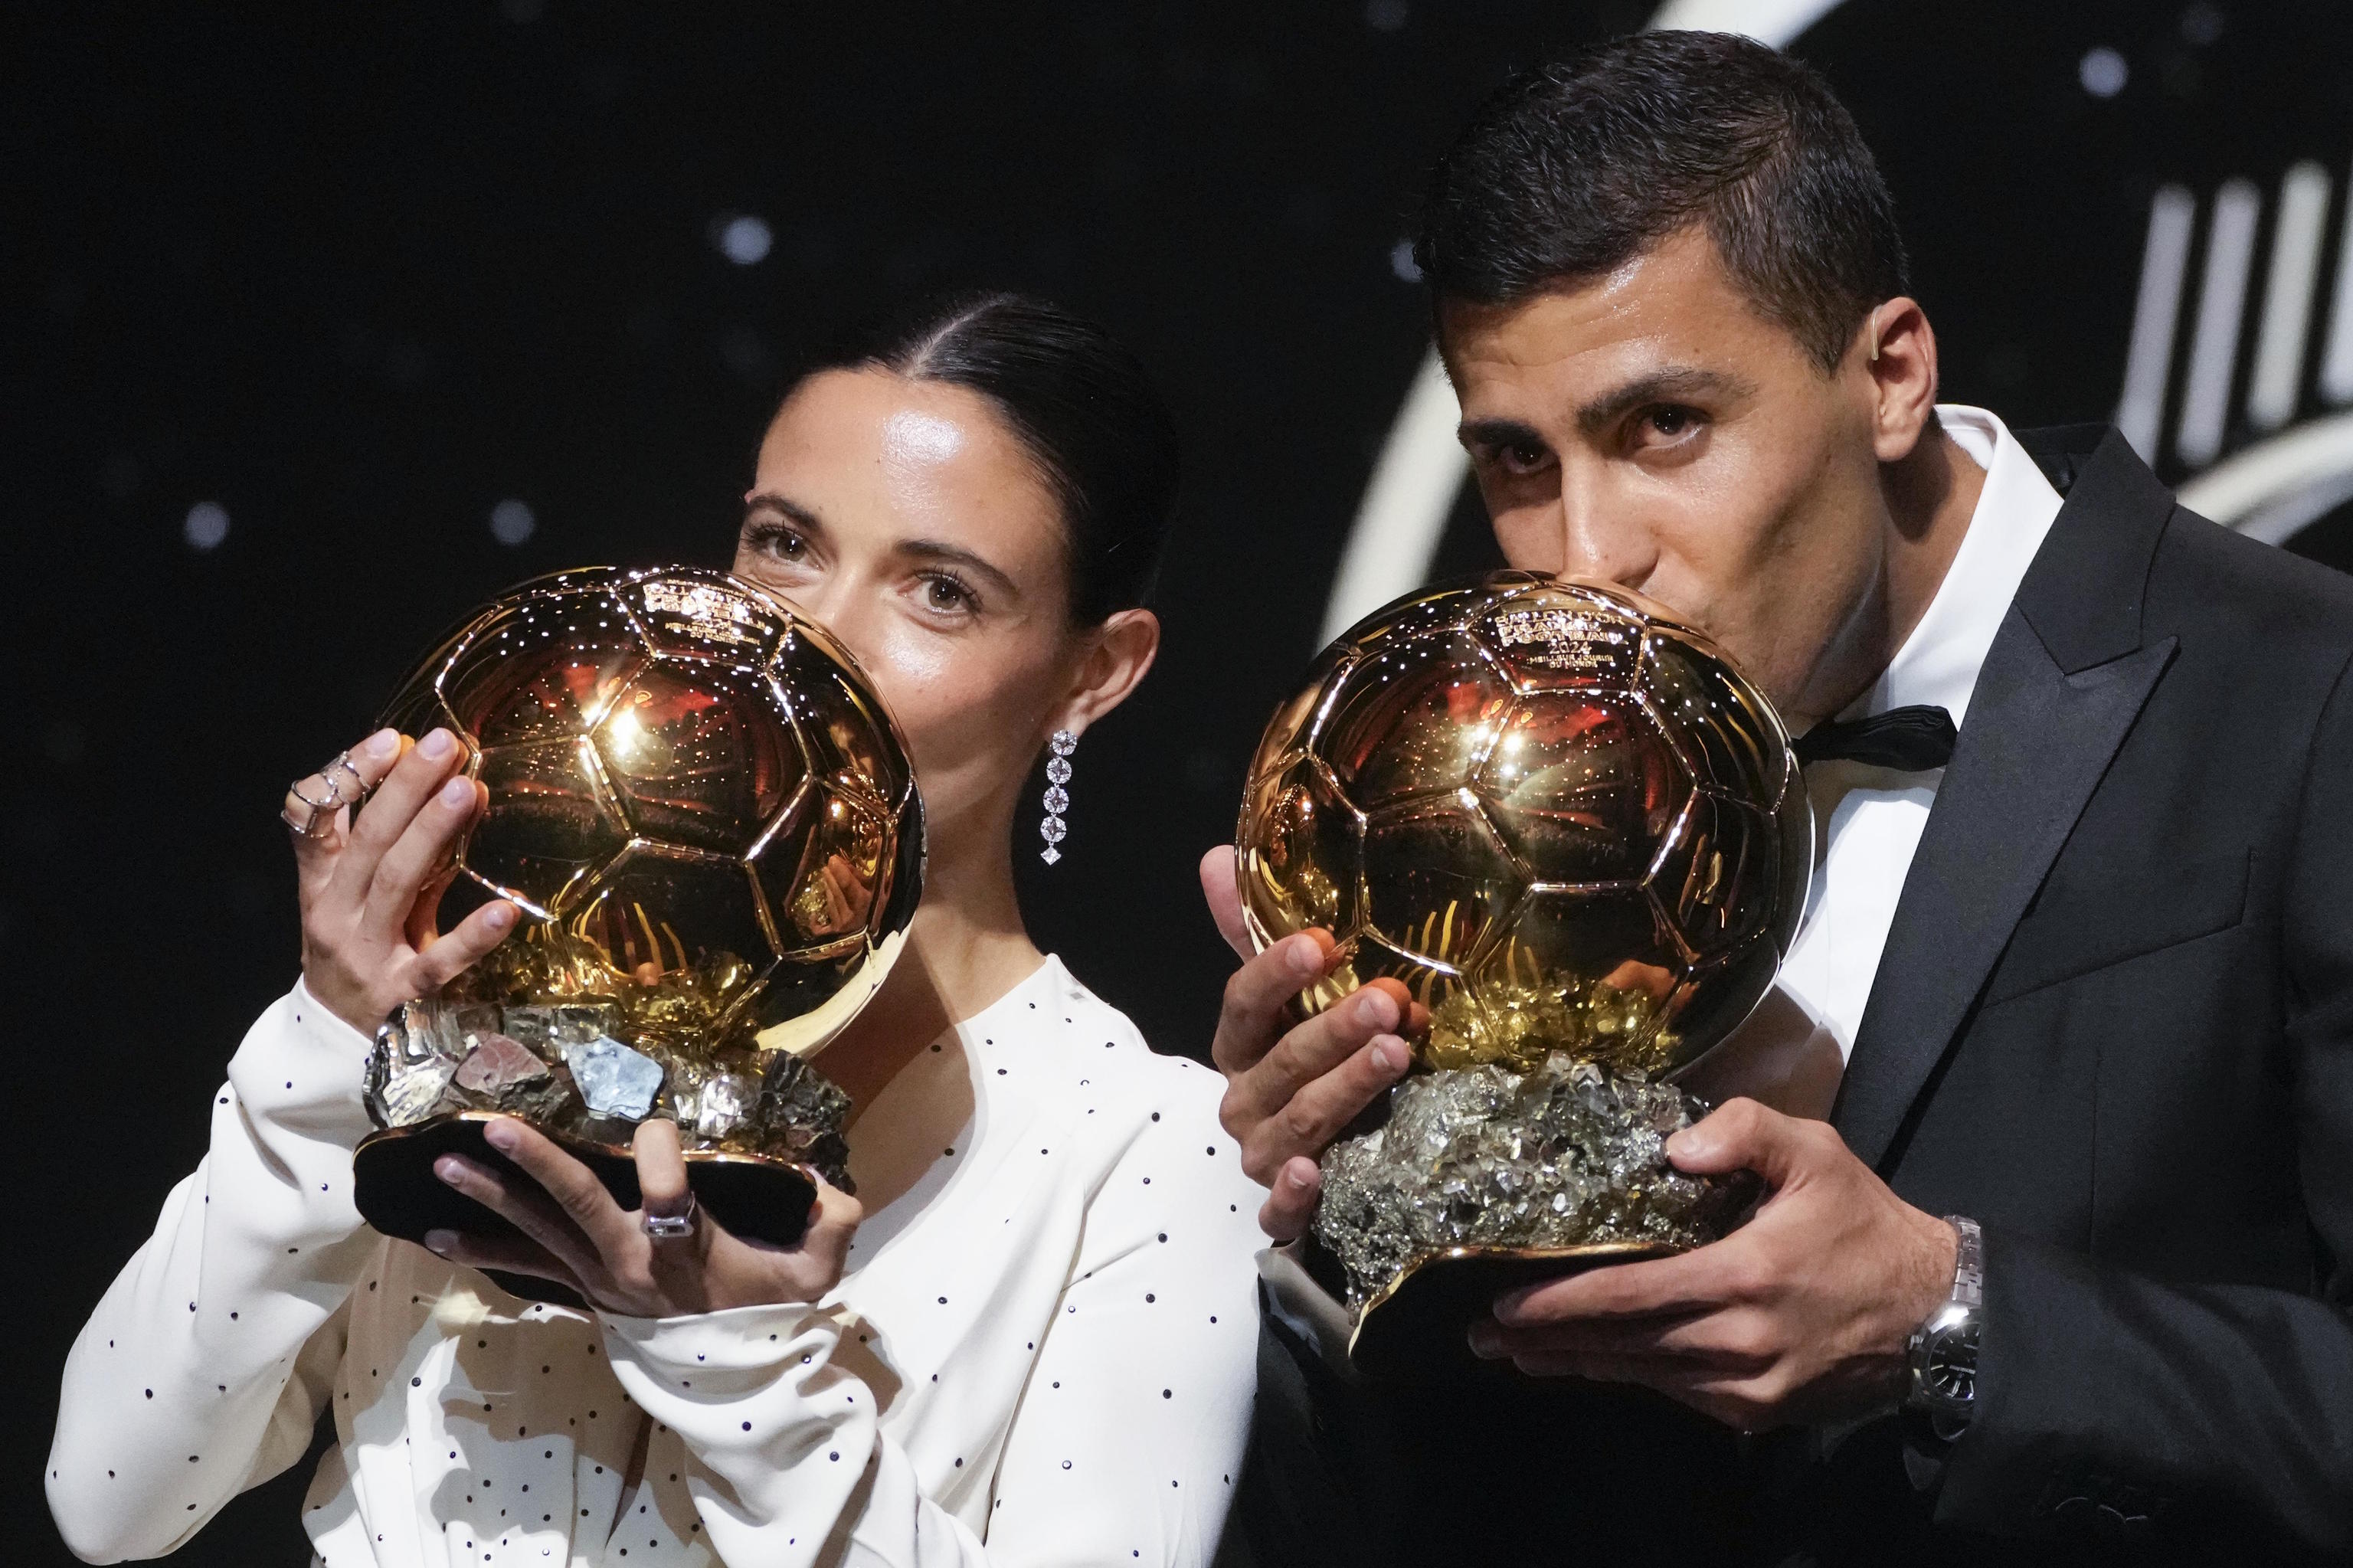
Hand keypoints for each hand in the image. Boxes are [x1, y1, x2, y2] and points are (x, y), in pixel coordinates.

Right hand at [289, 726, 517, 1035]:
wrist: (332, 1041)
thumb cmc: (358, 949)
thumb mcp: (361, 896)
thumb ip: (399, 847)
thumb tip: (451, 783)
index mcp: (320, 883)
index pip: (311, 817)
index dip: (347, 775)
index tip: (393, 739)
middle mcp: (335, 913)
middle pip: (368, 840)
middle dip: (405, 788)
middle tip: (446, 745)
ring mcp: (367, 954)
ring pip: (395, 884)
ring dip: (431, 834)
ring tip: (467, 791)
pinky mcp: (401, 996)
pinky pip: (438, 963)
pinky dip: (471, 937)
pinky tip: (505, 912)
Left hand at [424, 1116, 860, 1316]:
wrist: (737, 1382)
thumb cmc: (772, 1312)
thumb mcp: (819, 1267)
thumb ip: (832, 1216)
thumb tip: (827, 1179)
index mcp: (687, 1245)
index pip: (664, 1185)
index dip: (659, 1146)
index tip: (657, 1120)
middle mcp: (632, 1261)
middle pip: (576, 1204)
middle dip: (533, 1163)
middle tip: (491, 1126)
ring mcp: (600, 1279)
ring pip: (538, 1230)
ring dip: (489, 1197)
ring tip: (442, 1165)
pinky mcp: (585, 1292)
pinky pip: (524, 1268)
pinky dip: (481, 1249)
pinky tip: (434, 1234)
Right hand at [1200, 845, 1414, 1240]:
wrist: (1317, 1164)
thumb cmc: (1304, 1061)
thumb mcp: (1287, 997)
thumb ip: (1254, 933)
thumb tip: (1216, 854)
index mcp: (1240, 1045)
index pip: (1244, 1003)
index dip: (1275, 973)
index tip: (1321, 942)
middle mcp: (1243, 1099)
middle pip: (1282, 1062)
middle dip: (1334, 1029)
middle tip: (1390, 1000)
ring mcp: (1262, 1156)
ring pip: (1296, 1124)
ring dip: (1343, 1089)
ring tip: (1396, 1053)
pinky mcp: (1284, 1211)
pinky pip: (1278, 1211)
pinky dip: (1292, 1195)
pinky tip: (1316, 1171)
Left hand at [1468, 1098, 1957, 1430]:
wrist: (1934, 1312)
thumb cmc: (1863, 1222)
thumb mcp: (1815, 1151)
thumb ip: (1744, 1130)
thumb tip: (1673, 1147)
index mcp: (1743, 1275)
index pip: (1628, 1294)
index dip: (1560, 1304)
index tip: (1503, 1305)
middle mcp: (1737, 1340)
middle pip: (1621, 1343)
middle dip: (1546, 1341)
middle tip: (1483, 1334)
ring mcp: (1747, 1384)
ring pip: (1642, 1374)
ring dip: (1576, 1363)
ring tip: (1518, 1352)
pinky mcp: (1757, 1410)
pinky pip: (1675, 1391)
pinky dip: (1629, 1374)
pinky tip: (1591, 1361)